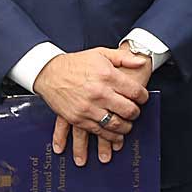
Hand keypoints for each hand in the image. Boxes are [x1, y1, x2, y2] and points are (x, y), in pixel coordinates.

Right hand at [34, 47, 150, 166]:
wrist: (48, 72)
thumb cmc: (76, 63)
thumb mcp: (101, 53)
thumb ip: (123, 58)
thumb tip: (141, 62)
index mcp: (107, 76)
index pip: (135, 91)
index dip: (143, 97)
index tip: (143, 99)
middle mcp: (99, 93)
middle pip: (128, 110)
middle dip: (135, 113)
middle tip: (135, 113)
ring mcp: (88, 107)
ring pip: (115, 124)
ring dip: (125, 128)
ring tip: (127, 126)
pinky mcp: (77, 118)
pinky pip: (97, 131)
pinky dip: (109, 137)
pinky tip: (114, 137)